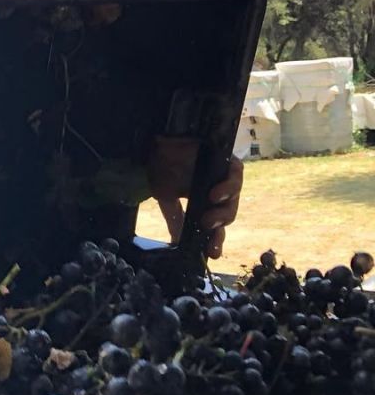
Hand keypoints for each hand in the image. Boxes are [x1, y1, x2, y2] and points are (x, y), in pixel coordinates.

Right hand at [148, 139, 243, 258]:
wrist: (158, 140)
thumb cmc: (161, 164)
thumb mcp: (166, 198)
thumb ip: (175, 219)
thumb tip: (177, 243)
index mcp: (202, 200)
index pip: (214, 225)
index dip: (214, 240)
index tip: (211, 254)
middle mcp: (215, 189)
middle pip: (227, 214)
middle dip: (219, 226)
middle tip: (207, 230)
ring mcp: (222, 175)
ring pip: (234, 199)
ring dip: (224, 211)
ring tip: (209, 217)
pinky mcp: (227, 160)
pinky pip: (236, 176)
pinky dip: (228, 188)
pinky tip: (215, 195)